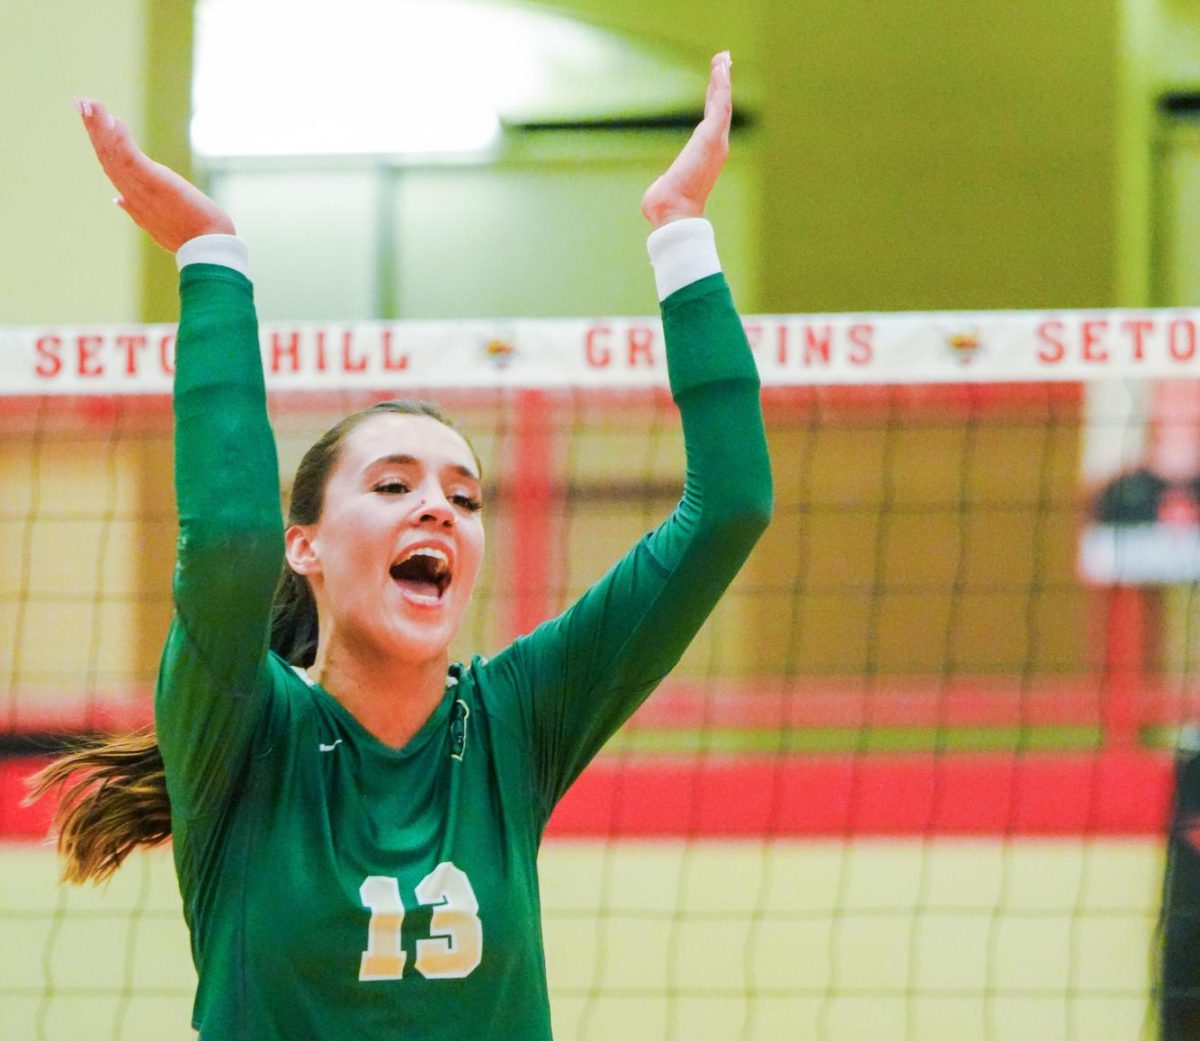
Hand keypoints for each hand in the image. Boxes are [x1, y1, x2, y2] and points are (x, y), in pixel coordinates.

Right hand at [76, 97, 234, 251]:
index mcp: (132, 200)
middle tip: (80, 101)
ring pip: (113, 153)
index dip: (98, 143)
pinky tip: (113, 118)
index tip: (90, 121)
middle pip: (106, 156)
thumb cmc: (189, 237)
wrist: (207, 249)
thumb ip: (135, 209)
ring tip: (88, 102)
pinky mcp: (154, 182)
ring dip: (99, 126)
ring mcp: (140, 189)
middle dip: (92, 128)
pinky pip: (130, 157)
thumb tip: (118, 200)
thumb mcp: (156, 223)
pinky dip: (119, 137)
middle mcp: (131, 193)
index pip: (110, 166)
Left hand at [641, 51, 731, 229]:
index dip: (715, 99)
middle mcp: (716, 147)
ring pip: (723, 102)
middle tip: (724, 60)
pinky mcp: (711, 137)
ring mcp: (716, 141)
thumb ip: (665, 188)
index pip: (713, 122)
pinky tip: (721, 67)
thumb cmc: (667, 207)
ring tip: (723, 57)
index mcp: (706, 156)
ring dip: (723, 78)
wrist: (673, 213)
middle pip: (721, 108)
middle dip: (722, 83)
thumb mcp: (666, 190)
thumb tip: (654, 201)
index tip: (715, 81)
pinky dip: (722, 84)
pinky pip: (720, 104)